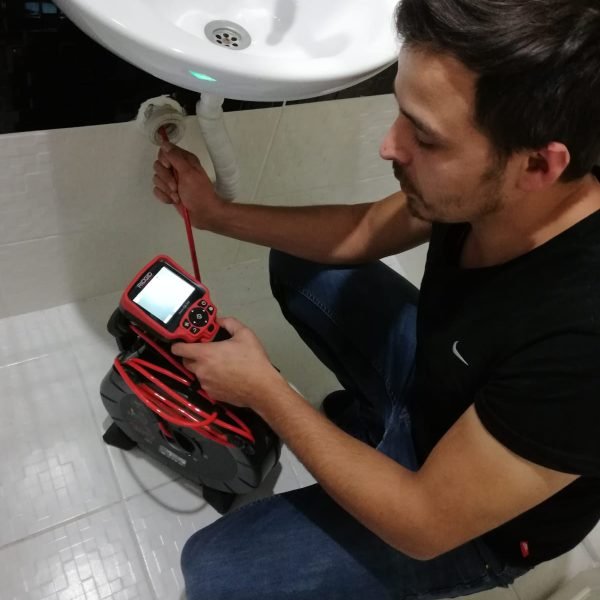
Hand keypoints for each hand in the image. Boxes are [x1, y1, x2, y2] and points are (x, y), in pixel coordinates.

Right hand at [153, 142, 225, 228]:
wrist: (203, 214)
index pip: (165, 151)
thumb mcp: (189, 173)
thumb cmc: (199, 193)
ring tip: (178, 196)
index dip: (164, 159)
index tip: (169, 167)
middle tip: (176, 187)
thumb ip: (175, 157)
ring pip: (157, 179)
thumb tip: (165, 143)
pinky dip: (164, 197)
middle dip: (165, 178)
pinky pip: (157, 190)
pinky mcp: (168, 192)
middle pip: (158, 166)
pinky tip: (173, 200)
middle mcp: (178, 168)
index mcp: (185, 160)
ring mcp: (172, 181)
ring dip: (166, 189)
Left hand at [171, 317, 285, 411]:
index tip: (185, 341)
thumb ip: (229, 323)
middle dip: (193, 355)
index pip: (178, 349)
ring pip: (197, 372)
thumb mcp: (244, 334)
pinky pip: (206, 383)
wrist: (262, 388)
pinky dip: (212, 379)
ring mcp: (205, 383)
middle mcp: (201, 370)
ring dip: (204, 367)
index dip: (179, 343)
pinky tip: (226, 376)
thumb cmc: (253, 361)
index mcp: (205, 354)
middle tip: (207, 350)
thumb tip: (220, 321)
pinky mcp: (212, 394)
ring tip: (221, 364)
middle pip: (186, 361)